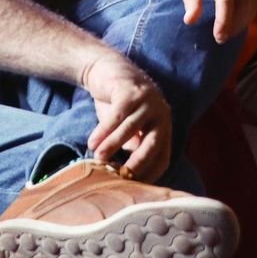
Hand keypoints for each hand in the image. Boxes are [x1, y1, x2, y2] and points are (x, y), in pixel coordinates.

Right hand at [80, 50, 170, 180]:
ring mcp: (148, 101)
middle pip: (153, 144)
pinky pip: (117, 115)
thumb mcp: (128, 129)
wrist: (107, 69)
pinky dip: (104, 130)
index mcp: (164, 127)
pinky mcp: (131, 91)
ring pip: (130, 128)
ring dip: (113, 146)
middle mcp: (161, 114)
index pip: (162, 157)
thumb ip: (131, 146)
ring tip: (98, 158)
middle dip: (137, 163)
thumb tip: (126, 175)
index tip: (132, 188)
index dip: (149, 175)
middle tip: (120, 177)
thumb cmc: (118, 105)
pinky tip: (92, 141)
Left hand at [175, 0, 256, 43]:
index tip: (218, 36)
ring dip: (243, 20)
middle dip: (234, 25)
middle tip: (221, 38)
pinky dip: (250, 11)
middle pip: (242, 3)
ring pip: (252, 1)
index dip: (224, 21)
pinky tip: (239, 20)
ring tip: (229, 31)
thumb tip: (191, 21)